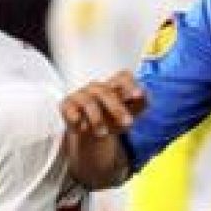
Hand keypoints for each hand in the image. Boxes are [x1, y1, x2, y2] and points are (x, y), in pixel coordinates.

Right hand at [60, 72, 147, 189]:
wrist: (91, 132)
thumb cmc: (114, 118)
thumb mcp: (131, 113)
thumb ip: (141, 103)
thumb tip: (143, 95)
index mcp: (115, 86)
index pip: (122, 77)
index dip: (130, 85)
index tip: (138, 96)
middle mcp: (97, 88)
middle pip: (105, 91)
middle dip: (117, 109)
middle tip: (128, 124)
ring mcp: (81, 96)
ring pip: (88, 102)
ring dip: (97, 119)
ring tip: (104, 134)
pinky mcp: (67, 106)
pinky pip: (70, 110)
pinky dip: (76, 119)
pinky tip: (83, 128)